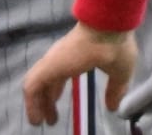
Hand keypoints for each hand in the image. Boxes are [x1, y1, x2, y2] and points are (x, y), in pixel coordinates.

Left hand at [22, 22, 137, 125]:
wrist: (109, 28)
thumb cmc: (116, 47)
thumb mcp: (119, 74)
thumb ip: (114, 90)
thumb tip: (113, 107)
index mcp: (73, 59)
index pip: (57, 78)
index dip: (55, 94)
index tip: (55, 111)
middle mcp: (59, 60)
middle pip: (46, 83)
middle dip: (45, 102)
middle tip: (50, 120)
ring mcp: (52, 62)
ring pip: (35, 85)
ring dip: (35, 105)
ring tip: (37, 122)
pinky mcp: (49, 66)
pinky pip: (32, 86)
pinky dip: (31, 103)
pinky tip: (35, 118)